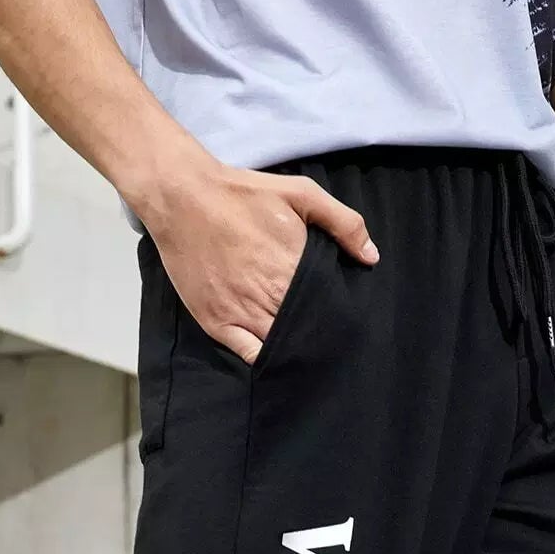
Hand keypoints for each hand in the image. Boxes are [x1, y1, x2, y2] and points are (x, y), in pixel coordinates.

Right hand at [142, 159, 378, 365]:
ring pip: (279, 347)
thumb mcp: (301, 193)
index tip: (343, 319)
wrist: (183, 196)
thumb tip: (371, 256)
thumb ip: (343, 223)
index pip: (327, 309)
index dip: (336, 316)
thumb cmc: (241, 193)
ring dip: (294, 350)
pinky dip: (264, 360)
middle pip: (306, 331)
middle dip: (318, 336)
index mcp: (294, 270)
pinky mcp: (217, 321)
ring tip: (306, 350)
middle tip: (328, 340)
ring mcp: (242, 313)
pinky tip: (274, 356)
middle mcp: (270, 297)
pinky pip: (248, 355)